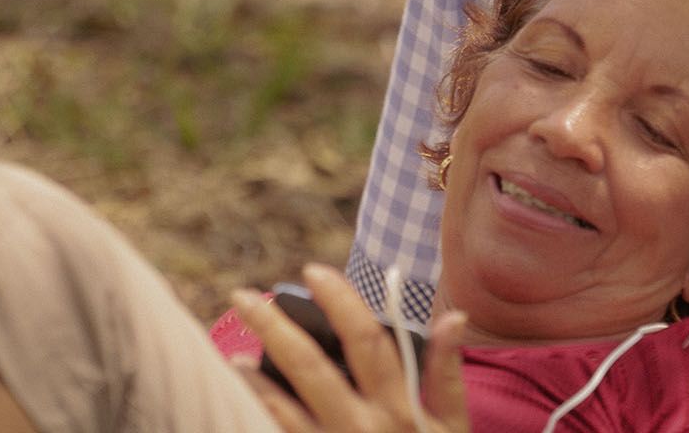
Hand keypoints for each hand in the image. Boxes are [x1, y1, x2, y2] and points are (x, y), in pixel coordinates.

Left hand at [231, 264, 470, 432]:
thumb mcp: (455, 427)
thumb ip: (447, 372)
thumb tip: (453, 314)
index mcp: (400, 409)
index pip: (367, 340)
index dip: (340, 300)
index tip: (313, 271)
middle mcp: (362, 429)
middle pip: (311, 367)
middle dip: (274, 327)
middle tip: (243, 296)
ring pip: (281, 408)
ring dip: (253, 376)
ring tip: (232, 350)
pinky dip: (258, 412)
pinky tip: (242, 395)